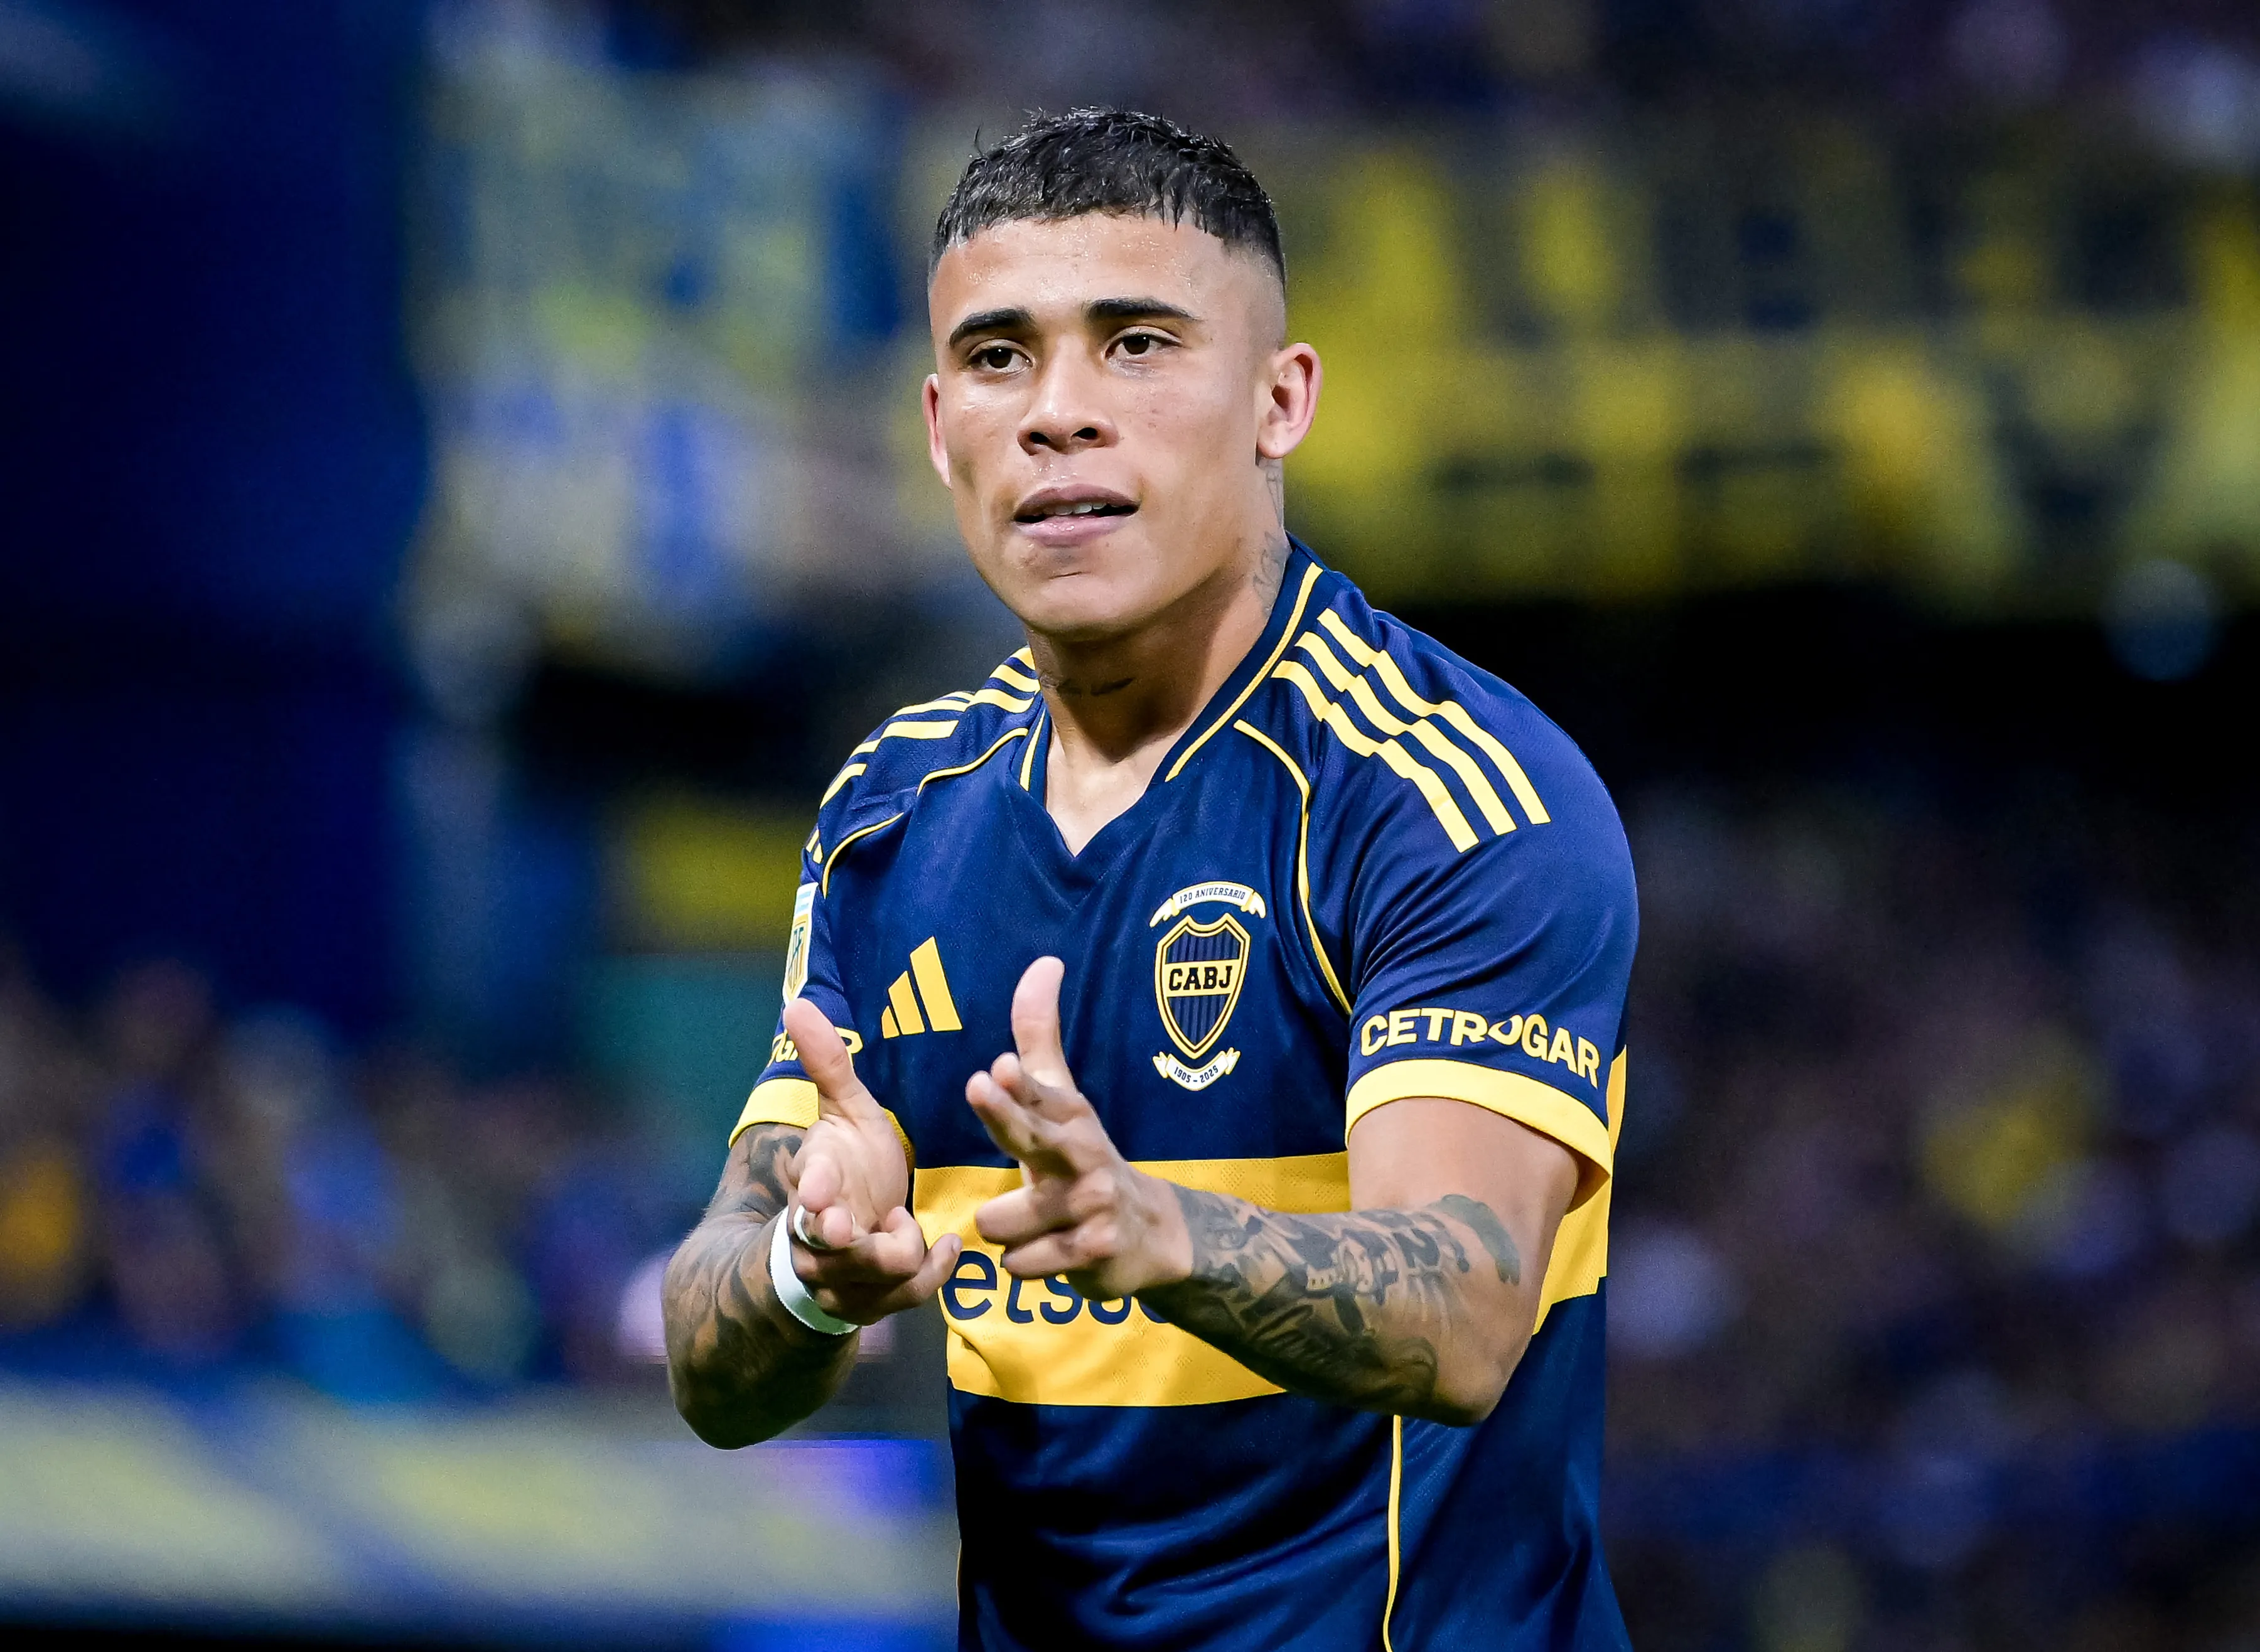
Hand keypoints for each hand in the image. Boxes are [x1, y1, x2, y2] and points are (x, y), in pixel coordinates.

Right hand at [779, 998, 958, 1324]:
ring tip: (907, 1224)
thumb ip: (827, 1064)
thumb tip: (797, 1003)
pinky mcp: (868, 1302)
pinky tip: (948, 1245)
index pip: (808, 1191)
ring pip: (872, 1273)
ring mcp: (841, 1273)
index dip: (814, 1196)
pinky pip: (904, 1294)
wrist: (846, 1230)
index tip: (819, 1198)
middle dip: (848, 1242)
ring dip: (898, 1250)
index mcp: (814, 1182)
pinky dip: (929, 1272)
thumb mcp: (845, 1112)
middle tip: (856, 1230)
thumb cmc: (849, 1164)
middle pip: (831, 1247)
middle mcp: (818, 1235)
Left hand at [965, 958, 1191, 1300]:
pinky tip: (1048, 1252)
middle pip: (1034, 1136)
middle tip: (982, 1084)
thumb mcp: (1063, 1101)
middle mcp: (1082, 1155)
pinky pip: (1022, 1263)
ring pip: (1004, 1220)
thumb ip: (1040, 1037)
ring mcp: (1090, 1206)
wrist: (1150, 1234)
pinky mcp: (1091, 1253)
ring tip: (1036, 1224)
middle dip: (1007, 1113)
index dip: (1017, 1082)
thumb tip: (1046, 961)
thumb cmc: (1081, 1158)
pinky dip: (1024, 1263)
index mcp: (1069, 1117)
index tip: (997, 1065)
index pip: (1039, 1095)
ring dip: (1006, 1229)